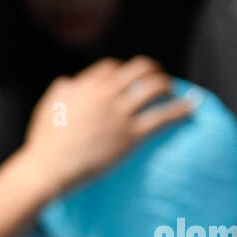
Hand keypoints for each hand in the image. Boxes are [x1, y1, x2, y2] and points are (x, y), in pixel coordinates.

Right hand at [18, 56, 193, 196]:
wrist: (48, 168)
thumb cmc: (44, 143)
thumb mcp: (48, 108)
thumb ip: (61, 90)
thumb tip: (69, 81)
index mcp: (85, 86)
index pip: (111, 68)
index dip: (122, 72)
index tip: (128, 80)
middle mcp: (105, 94)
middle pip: (139, 69)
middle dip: (152, 71)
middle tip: (158, 80)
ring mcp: (119, 113)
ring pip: (155, 87)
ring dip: (168, 86)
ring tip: (174, 93)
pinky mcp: (130, 135)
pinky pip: (162, 116)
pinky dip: (180, 109)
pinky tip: (191, 107)